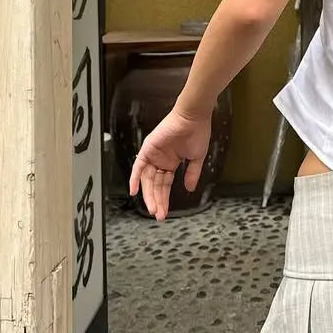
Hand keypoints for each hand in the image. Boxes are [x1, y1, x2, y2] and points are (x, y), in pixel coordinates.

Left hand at [129, 107, 211, 221]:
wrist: (193, 118)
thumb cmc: (197, 133)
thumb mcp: (197, 158)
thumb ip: (192, 174)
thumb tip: (189, 188)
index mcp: (171, 162)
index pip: (165, 185)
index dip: (164, 199)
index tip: (165, 212)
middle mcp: (160, 160)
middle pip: (155, 185)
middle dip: (156, 200)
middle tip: (158, 214)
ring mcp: (153, 155)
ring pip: (147, 179)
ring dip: (148, 195)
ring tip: (152, 208)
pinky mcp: (148, 149)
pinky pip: (138, 166)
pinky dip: (134, 178)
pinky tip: (134, 191)